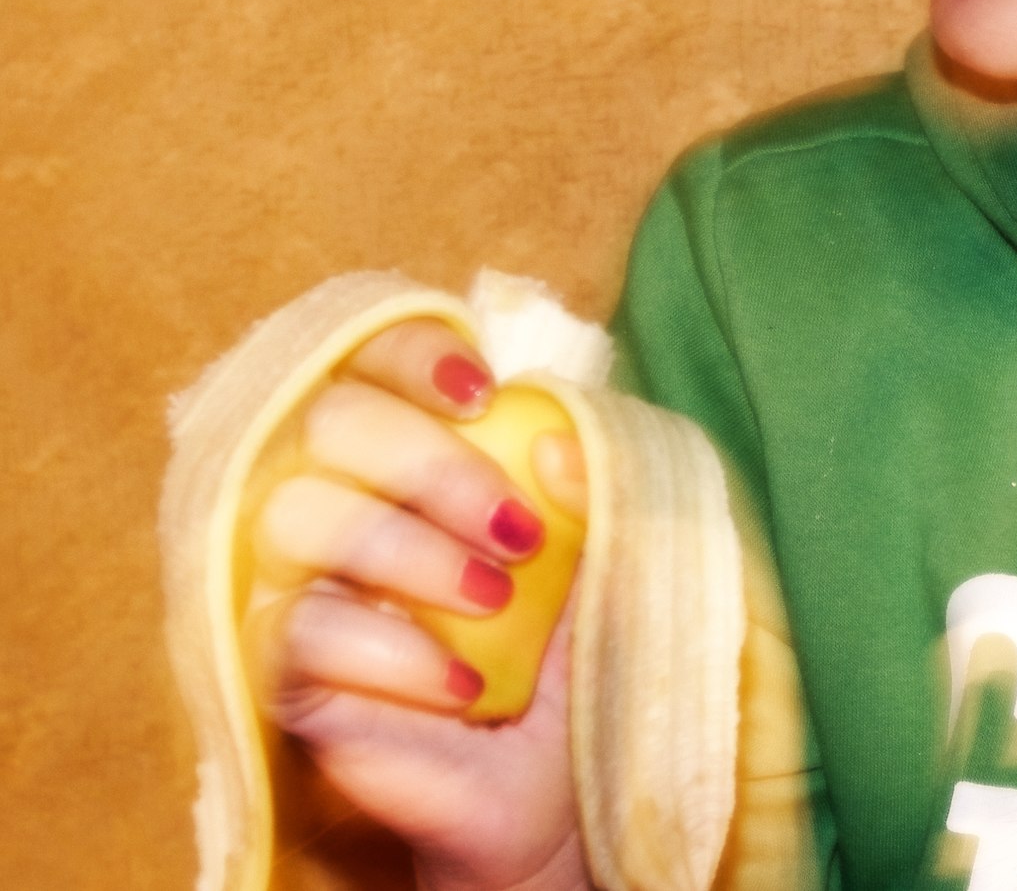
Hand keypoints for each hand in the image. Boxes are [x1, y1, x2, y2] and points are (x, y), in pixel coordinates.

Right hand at [244, 319, 592, 890]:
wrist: (558, 776)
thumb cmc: (577, 642)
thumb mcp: (617, 552)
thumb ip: (600, 485)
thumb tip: (553, 442)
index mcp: (413, 448)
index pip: (373, 361)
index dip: (410, 354)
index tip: (482, 393)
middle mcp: (343, 497)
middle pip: (328, 420)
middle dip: (430, 463)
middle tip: (518, 533)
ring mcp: (302, 580)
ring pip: (297, 516)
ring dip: (408, 551)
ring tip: (494, 600)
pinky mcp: (283, 673)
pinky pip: (299, 631)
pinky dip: (392, 650)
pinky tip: (463, 680)